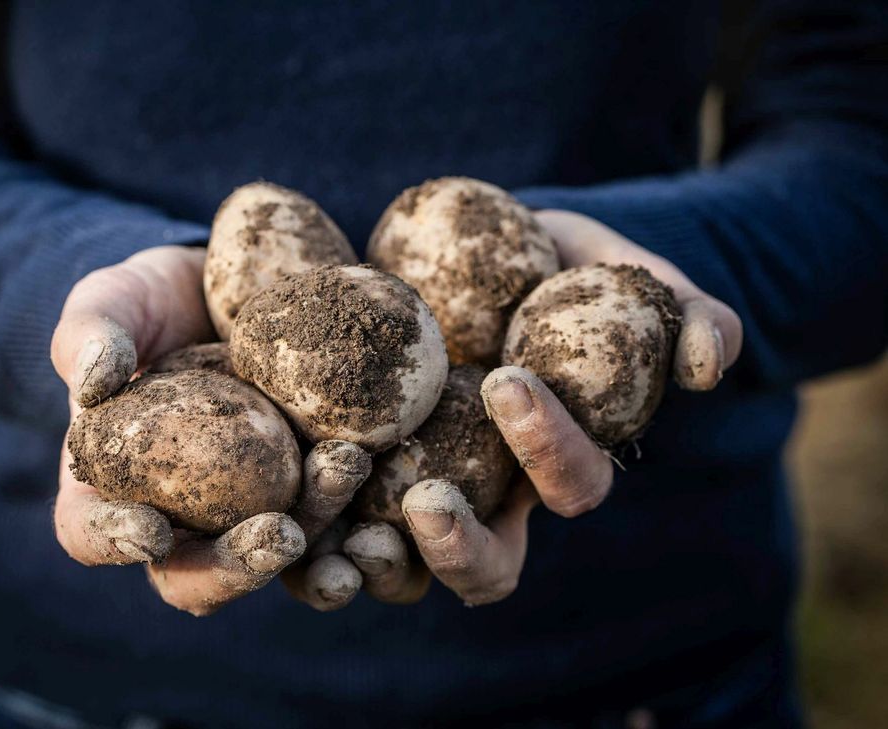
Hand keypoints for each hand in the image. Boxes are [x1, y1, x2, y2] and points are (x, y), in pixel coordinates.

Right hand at [49, 246, 370, 614]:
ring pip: (275, 553)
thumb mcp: (110, 301)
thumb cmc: (151, 300)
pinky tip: (389, 471)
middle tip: (278, 536)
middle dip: (237, 567)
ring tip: (343, 471)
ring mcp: (250, 509)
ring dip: (314, 532)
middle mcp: (181, 517)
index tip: (150, 529)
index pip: (92, 532)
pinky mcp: (309, 487)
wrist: (226, 288)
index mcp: (111, 486)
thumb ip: (89, 333)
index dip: (113, 542)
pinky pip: (336, 515)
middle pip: (196, 575)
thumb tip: (94, 381)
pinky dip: (363, 506)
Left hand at [342, 210, 743, 605]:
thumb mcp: (632, 277)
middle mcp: (491, 495)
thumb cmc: (565, 268)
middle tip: (426, 499)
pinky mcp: (353, 471)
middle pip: (485, 567)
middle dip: (459, 548)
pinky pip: (328, 522)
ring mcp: (419, 488)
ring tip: (338, 535)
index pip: (568, 486)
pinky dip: (304, 528)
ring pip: (401, 568)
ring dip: (374, 565)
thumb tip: (712, 365)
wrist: (473, 253)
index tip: (509, 381)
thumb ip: (688, 314)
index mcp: (558, 462)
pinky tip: (277, 504)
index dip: (550, 452)